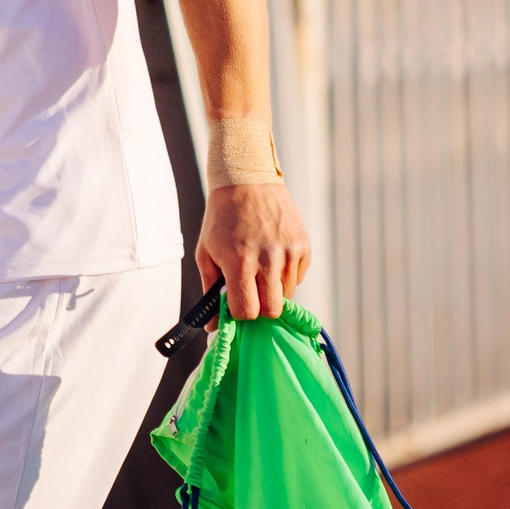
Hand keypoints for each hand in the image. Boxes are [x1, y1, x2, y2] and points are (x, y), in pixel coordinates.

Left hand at [196, 182, 311, 322]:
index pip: (248, 311)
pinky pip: (297, 278)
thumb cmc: (222, 220)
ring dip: (272, 290)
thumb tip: (212, 327)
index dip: (241, 314)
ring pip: (287, 296)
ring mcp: (289, 252)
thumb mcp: (206, 252)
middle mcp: (268, 259)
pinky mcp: (303, 246)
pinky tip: (272, 256)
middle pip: (272, 310)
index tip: (235, 305)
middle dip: (260, 308)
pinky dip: (285, 275)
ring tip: (259, 268)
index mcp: (240, 262)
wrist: (247, 181)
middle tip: (250, 293)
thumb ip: (210, 290)